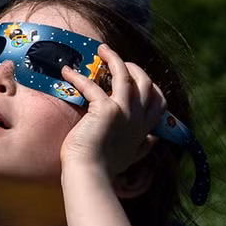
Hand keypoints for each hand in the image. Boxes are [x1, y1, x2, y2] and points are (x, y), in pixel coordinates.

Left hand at [57, 44, 166, 177]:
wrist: (90, 175)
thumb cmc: (104, 168)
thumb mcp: (130, 157)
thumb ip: (143, 147)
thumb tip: (155, 140)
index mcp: (143, 129)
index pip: (159, 101)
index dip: (150, 85)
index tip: (137, 76)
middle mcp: (137, 119)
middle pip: (145, 82)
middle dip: (134, 66)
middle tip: (116, 59)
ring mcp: (124, 113)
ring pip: (126, 75)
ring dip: (113, 58)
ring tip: (101, 49)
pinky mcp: (106, 110)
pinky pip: (93, 85)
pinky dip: (78, 77)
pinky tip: (67, 72)